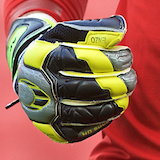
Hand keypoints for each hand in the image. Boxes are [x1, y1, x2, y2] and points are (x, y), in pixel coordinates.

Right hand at [5, 13, 136, 142]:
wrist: (27, 74)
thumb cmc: (55, 49)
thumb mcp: (68, 32)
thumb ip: (94, 28)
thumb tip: (121, 28)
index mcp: (42, 58)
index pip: (81, 60)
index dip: (109, 59)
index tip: (127, 56)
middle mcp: (39, 87)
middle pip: (83, 88)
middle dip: (114, 84)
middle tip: (132, 78)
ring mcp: (43, 111)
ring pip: (82, 112)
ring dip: (111, 104)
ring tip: (126, 94)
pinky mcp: (51, 129)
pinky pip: (79, 131)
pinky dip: (99, 121)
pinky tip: (113, 109)